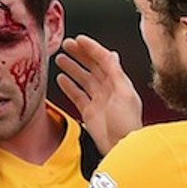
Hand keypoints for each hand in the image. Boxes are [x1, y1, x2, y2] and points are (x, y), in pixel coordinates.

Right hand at [55, 35, 142, 153]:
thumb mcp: (124, 94)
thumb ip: (116, 73)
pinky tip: (61, 79)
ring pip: (83, 79)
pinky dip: (68, 87)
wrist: (122, 147)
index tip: (79, 40)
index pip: (104, 60)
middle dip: (79, 55)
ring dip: (72, 68)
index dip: (92, 48)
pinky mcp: (89, 113)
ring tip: (59, 59)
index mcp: (119, 82)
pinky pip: (77, 96)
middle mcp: (109, 90)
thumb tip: (112, 55)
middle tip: (65, 45)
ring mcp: (98, 101)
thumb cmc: (127, 124)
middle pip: (92, 67)